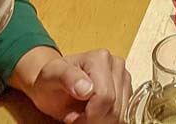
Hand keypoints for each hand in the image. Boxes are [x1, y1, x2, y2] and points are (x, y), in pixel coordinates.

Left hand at [15, 47, 131, 123]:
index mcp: (100, 58)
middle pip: (114, 107)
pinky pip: (123, 113)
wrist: (53, 81)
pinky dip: (106, 118)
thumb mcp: (50, 76)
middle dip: (94, 120)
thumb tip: (87, 89)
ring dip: (100, 120)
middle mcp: (116, 64)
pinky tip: (92, 112)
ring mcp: (123, 75)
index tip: (71, 119)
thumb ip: (67, 78)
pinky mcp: (125, 88)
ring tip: (82, 114)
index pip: (105, 97)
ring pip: (120, 113)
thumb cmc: (50, 79)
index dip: (88, 116)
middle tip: (75, 118)